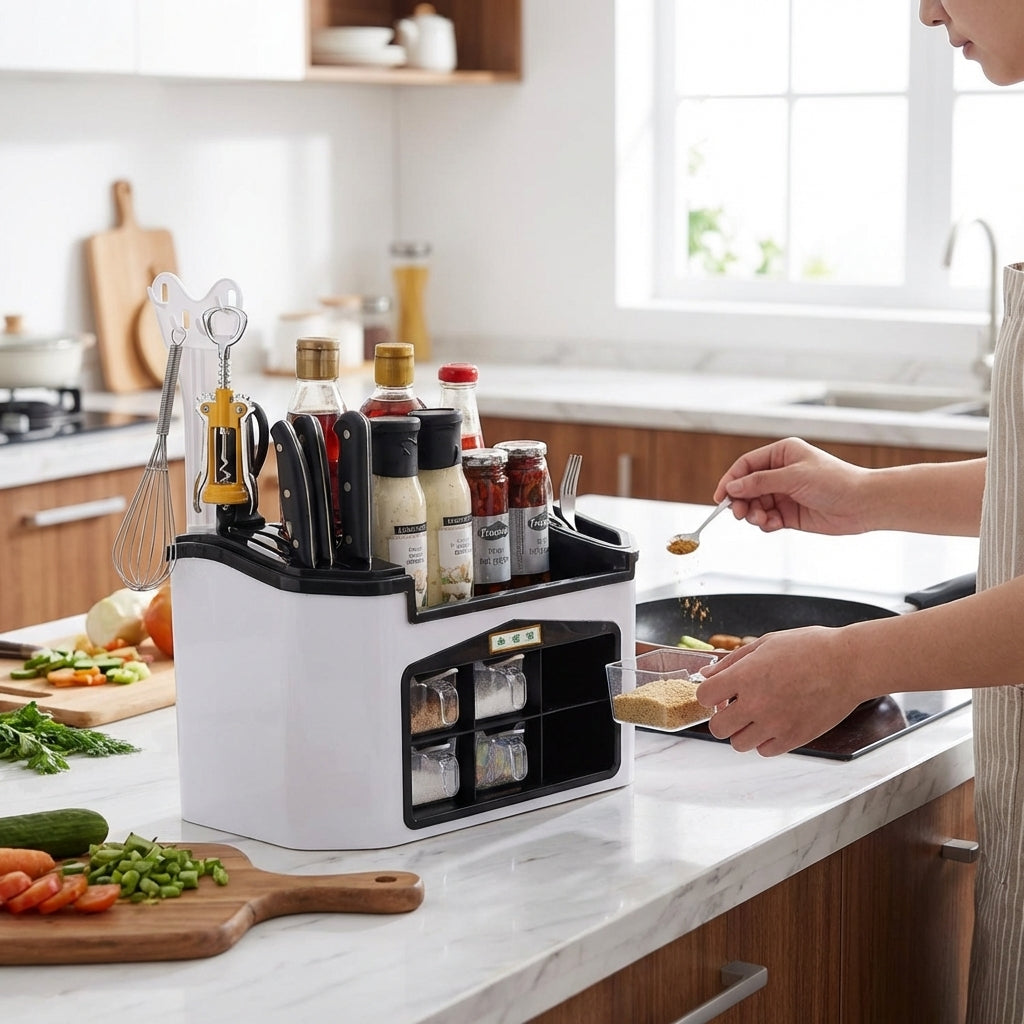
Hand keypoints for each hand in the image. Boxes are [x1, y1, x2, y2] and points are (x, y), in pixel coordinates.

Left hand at [695, 626, 868, 755]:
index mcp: (745, 676)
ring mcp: (775, 724)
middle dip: (722, 716)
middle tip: (735, 707)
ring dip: (742, 731)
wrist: (849, 664)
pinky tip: (774, 724)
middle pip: (717, 728)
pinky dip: (765, 741)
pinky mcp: (795, 738)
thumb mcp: (766, 643)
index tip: (718, 692)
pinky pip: (765, 751)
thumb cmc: (810, 648)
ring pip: (738, 744)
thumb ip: (732, 661)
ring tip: (757, 716)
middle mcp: (756, 703)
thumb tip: (707, 674)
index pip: (703, 696)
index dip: (708, 694)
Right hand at [714, 437, 870, 534]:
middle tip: (739, 514)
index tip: (721, 498)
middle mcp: (781, 473)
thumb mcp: (793, 477)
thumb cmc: (835, 481)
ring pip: (755, 505)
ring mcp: (785, 494)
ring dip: (754, 514)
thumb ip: (760, 482)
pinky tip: (775, 524)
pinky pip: (768, 519)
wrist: (863, 504)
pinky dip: (766, 523)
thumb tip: (732, 487)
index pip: (746, 466)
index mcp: (781, 454)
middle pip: (747, 487)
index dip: (731, 481)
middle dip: (741, 501)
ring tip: (762, 519)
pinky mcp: (790, 514)